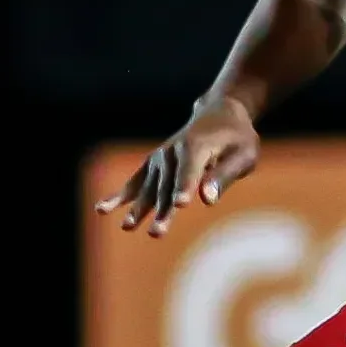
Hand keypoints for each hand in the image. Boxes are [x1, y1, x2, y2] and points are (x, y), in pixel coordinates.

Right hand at [97, 95, 259, 236]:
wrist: (219, 113)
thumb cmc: (238, 138)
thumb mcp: (244, 154)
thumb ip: (225, 175)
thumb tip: (207, 199)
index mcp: (198, 145)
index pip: (190, 170)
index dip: (185, 186)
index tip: (180, 204)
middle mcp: (173, 151)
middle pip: (168, 186)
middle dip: (162, 211)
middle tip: (157, 233)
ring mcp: (160, 158)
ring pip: (151, 188)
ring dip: (140, 209)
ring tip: (128, 226)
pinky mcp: (152, 165)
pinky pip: (135, 182)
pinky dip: (120, 195)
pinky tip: (102, 209)